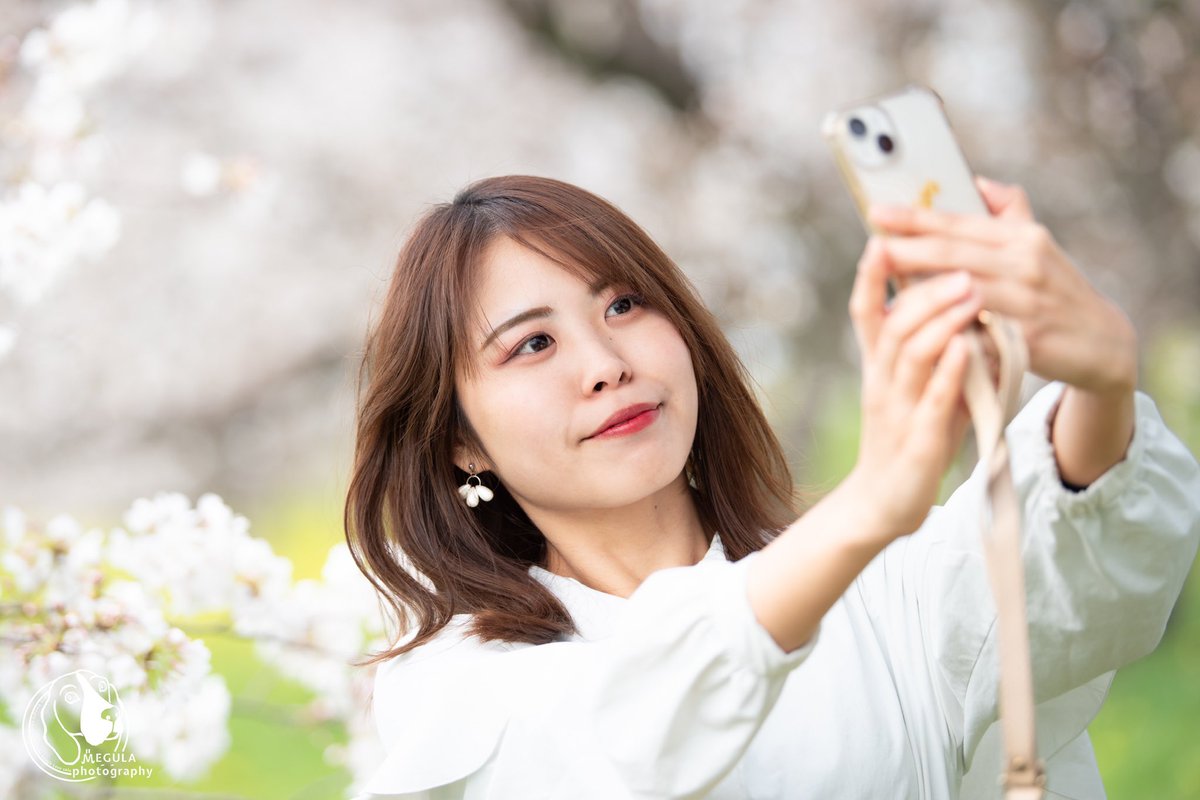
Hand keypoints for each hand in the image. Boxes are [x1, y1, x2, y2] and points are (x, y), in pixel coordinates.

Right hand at [844, 237, 977, 541]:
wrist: (884, 501)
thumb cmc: (910, 435)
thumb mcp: (918, 382)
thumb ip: (936, 343)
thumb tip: (964, 297)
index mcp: (879, 365)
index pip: (866, 310)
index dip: (871, 274)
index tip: (882, 236)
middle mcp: (882, 381)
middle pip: (893, 322)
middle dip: (923, 289)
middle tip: (958, 262)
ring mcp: (898, 410)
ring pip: (911, 355)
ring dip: (940, 320)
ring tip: (970, 291)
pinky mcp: (918, 442)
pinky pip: (933, 401)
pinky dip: (949, 372)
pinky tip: (968, 348)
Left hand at [867, 177, 1137, 396]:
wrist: (1102, 343)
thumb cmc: (1058, 291)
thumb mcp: (1039, 246)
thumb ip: (1009, 211)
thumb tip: (976, 180)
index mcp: (1021, 237)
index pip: (959, 222)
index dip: (916, 217)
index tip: (877, 212)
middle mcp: (1025, 262)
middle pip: (954, 254)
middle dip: (908, 249)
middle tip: (872, 245)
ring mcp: (1027, 300)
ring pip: (962, 291)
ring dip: (920, 292)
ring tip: (885, 290)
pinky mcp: (1028, 338)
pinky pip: (980, 332)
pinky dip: (949, 331)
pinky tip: (918, 331)